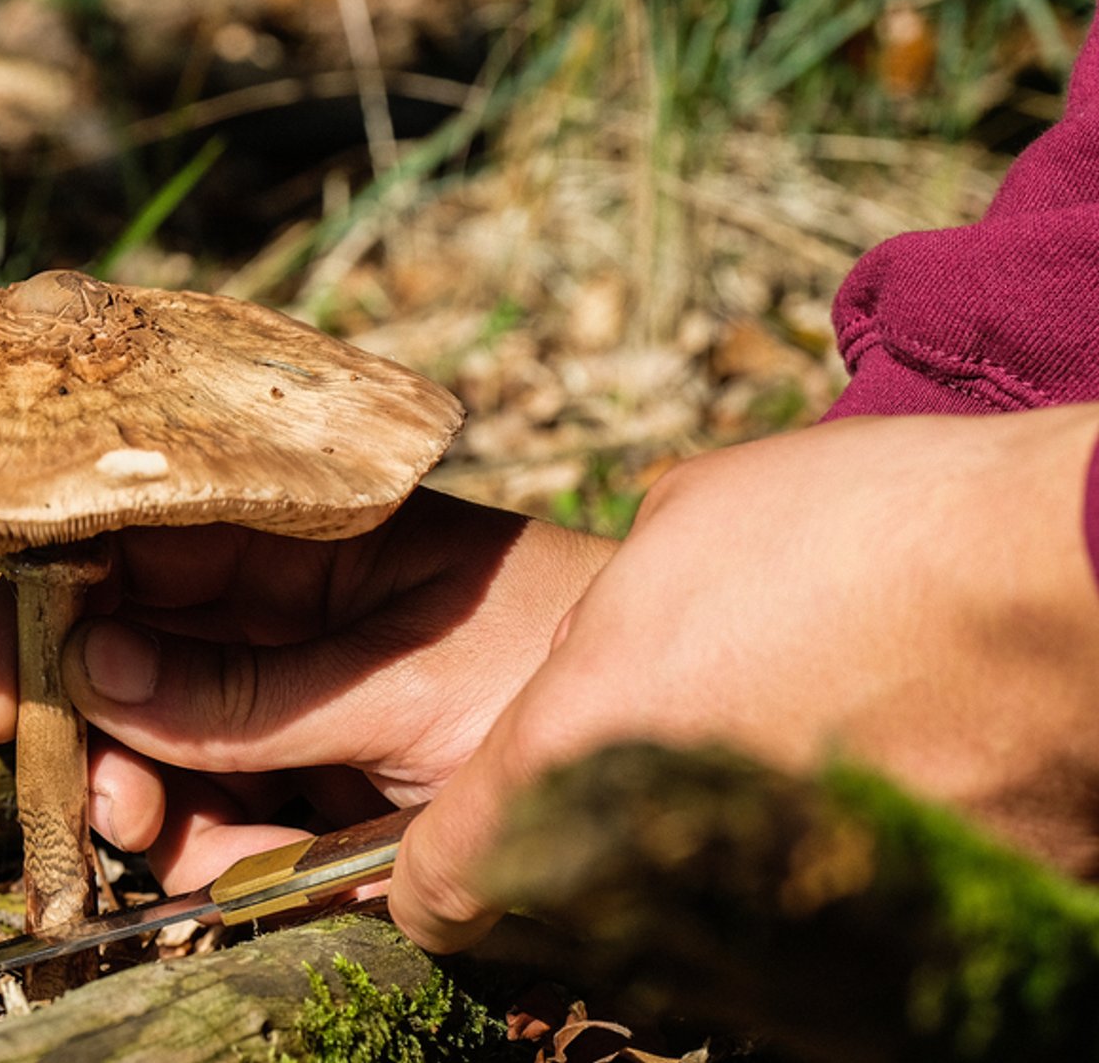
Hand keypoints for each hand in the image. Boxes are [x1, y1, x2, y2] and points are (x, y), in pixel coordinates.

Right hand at [0, 488, 613, 893]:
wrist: (697, 757)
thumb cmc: (570, 673)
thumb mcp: (404, 685)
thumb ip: (245, 691)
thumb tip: (93, 666)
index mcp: (299, 537)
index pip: (138, 544)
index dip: (58, 606)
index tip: (12, 689)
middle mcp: (282, 607)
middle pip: (130, 651)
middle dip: (93, 727)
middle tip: (96, 799)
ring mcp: (297, 696)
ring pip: (163, 743)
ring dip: (146, 801)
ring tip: (161, 842)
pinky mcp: (317, 783)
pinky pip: (223, 812)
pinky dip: (209, 853)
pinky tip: (221, 873)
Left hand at [391, 405, 1098, 950]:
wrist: (1067, 586)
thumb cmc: (862, 530)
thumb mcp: (681, 524)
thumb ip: (604, 612)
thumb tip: (603, 639)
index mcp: (561, 750)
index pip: (437, 889)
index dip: (432, 874)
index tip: (449, 853)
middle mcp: (642, 855)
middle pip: (565, 911)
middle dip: (577, 856)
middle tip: (639, 778)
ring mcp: (758, 914)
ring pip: (679, 922)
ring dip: (694, 860)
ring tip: (766, 761)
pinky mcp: (873, 944)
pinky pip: (795, 920)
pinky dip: (803, 871)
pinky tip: (861, 786)